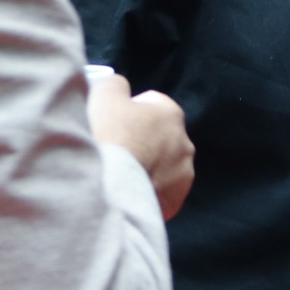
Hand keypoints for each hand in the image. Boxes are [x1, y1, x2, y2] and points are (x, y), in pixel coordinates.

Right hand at [87, 72, 195, 218]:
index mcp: (171, 116)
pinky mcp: (174, 204)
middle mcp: (184, 145)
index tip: (114, 122)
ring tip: (120, 175)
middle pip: (159, 137)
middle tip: (115, 150)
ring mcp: (182, 177)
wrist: (110, 189)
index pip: (153, 104)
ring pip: (161, 168)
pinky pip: (158, 194)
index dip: (130, 109)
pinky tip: (125, 194)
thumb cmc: (109, 137)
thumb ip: (116, 86)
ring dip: (145, 169)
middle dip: (141, 141)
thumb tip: (120, 89)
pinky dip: (145, 193)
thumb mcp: (105, 95)